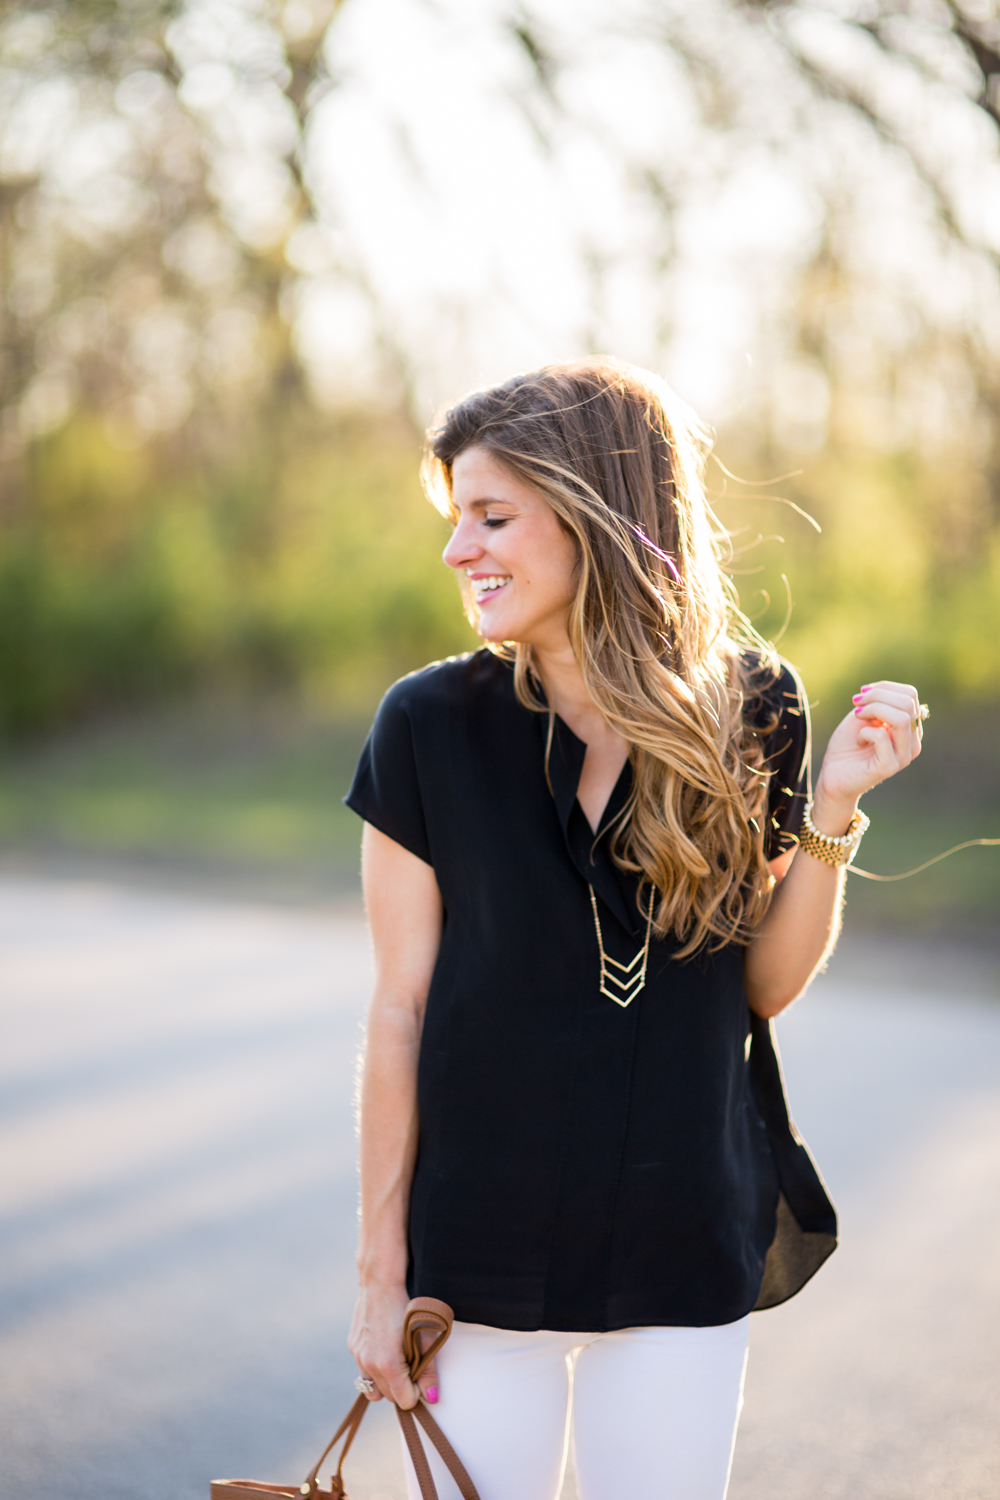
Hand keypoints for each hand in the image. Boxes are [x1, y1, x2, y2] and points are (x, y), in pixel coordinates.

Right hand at [348, 1282, 439, 1410]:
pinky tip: (384, 1348)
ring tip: (397, 1363)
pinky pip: (363, 1370)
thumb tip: (431, 1397)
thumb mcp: (423, 1338)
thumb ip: (427, 1371)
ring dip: (386, 1383)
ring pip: (372, 1388)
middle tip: (412, 1368)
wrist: (380, 1282)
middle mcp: (369, 1364)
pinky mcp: (352, 1347)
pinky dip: (374, 1368)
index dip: (416, 1392)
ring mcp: (358, 1356)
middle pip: (388, 1397)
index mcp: (388, 1364)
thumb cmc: (406, 1307)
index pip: (404, 1400)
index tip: (421, 1377)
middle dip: (402, 1388)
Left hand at [813, 680, 923, 829]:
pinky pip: (881, 736)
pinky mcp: (889, 767)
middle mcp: (912, 742)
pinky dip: (864, 732)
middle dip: (877, 697)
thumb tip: (887, 692)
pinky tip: (858, 740)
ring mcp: (903, 756)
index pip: (910, 695)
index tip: (861, 693)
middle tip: (856, 704)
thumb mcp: (864, 716)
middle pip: (908, 703)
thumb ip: (880, 703)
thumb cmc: (848, 744)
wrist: (833, 775)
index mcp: (910, 727)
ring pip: (901, 718)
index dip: (884, 687)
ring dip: (873, 710)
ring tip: (857, 716)